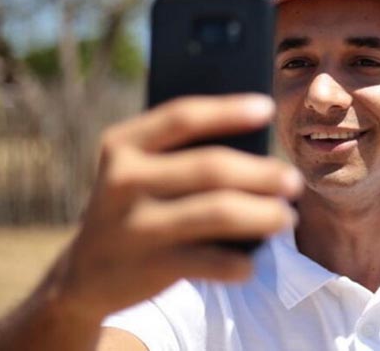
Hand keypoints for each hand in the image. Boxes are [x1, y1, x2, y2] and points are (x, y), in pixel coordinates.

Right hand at [43, 94, 302, 320]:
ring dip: (264, 215)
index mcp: (123, 144)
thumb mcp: (142, 168)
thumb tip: (257, 141)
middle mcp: (123, 180)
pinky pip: (211, 262)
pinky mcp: (149, 266)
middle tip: (294, 182)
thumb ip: (183, 151)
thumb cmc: (137, 203)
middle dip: (262, 174)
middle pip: (211, 168)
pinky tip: (253, 261)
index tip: (268, 108)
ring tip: (287, 218)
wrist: (86, 271)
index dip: (229, 110)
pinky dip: (240, 262)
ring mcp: (135, 225)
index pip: (183, 116)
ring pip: (218, 213)